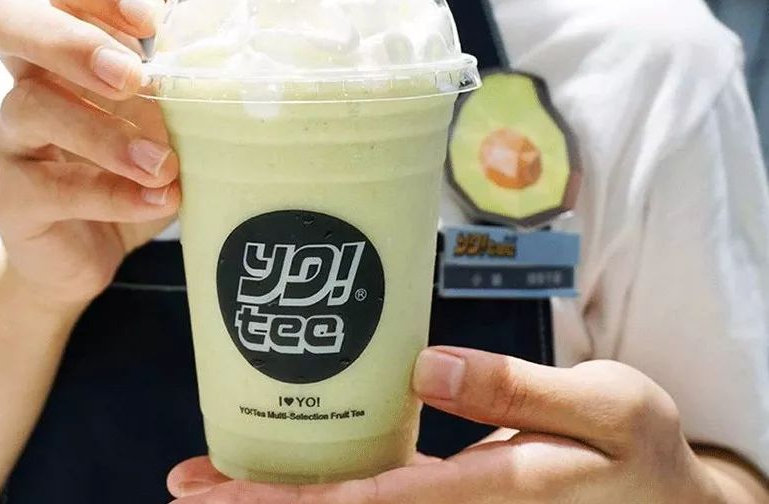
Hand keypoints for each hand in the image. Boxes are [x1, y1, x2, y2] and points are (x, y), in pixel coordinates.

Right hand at [0, 0, 177, 310]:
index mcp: (67, 47)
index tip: (153, 19)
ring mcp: (9, 137)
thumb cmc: (128, 172)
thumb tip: (221, 53)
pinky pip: (50, 187)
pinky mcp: (7, 195)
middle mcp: (26, 79)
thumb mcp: (159, 123)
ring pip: (32, 107)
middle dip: (74, 42)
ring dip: (106, 134)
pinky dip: (112, 194)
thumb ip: (173, 87)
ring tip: (163, 164)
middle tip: (133, 77)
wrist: (85, 254)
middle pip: (10, 22)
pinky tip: (157, 200)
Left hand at [168, 348, 723, 502]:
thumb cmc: (642, 452)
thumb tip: (424, 365)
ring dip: (281, 498)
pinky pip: (380, 495)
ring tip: (212, 480)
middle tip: (185, 488)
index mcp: (489, 495)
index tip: (218, 494)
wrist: (670, 500)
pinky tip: (294, 466)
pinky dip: (327, 485)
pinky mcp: (455, 496)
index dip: (290, 502)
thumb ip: (514, 387)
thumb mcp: (604, 407)